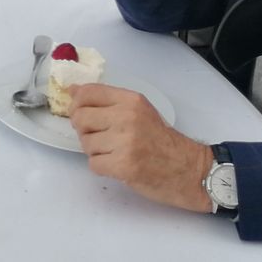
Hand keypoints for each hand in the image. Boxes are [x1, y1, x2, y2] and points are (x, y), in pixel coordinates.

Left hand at [70, 83, 215, 213]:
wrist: (189, 170)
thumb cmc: (162, 141)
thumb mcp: (140, 111)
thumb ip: (108, 101)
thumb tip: (72, 90)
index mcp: (131, 101)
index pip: (87, 92)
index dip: (77, 103)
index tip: (81, 113)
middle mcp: (127, 117)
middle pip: (80, 118)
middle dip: (84, 130)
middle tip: (100, 137)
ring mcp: (125, 142)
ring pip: (85, 143)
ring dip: (95, 151)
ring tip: (115, 153)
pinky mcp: (124, 166)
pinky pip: (93, 164)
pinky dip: (101, 167)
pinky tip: (117, 166)